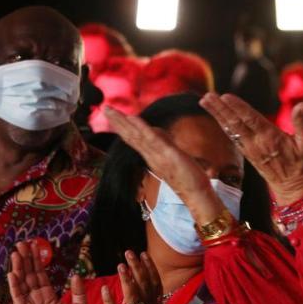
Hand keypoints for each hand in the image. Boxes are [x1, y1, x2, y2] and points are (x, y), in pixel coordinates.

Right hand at [6, 241, 86, 303]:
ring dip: (19, 268)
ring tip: (16, 252)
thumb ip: (78, 291)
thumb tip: (76, 275)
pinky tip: (12, 273)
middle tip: (22, 243)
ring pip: (22, 283)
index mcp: (49, 296)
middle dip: (26, 259)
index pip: (41, 275)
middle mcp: (37, 298)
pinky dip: (15, 286)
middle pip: (30, 275)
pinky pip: (18, 298)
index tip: (35, 246)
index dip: (37, 261)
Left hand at [100, 251, 163, 303]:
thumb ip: (148, 297)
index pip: (154, 281)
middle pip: (144, 284)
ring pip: (133, 296)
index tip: (143, 253)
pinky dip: (110, 301)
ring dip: (127, 280)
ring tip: (120, 266)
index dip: (150, 267)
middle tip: (129, 253)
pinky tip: (105, 290)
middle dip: (137, 267)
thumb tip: (142, 278)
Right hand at [104, 106, 223, 224]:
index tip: (112, 115)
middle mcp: (151, 156)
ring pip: (136, 137)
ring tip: (111, 110)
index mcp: (152, 156)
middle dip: (117, 122)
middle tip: (104, 108)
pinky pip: (153, 141)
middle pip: (130, 137)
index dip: (122, 127)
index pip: (134, 139)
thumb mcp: (173, 155)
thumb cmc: (188, 177)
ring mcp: (158, 157)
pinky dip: (142, 129)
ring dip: (123, 122)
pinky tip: (132, 118)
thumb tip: (156, 130)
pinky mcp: (168, 156)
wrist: (197, 195)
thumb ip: (164, 142)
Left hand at [200, 93, 302, 203]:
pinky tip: (215, 115)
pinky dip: (222, 124)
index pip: (251, 119)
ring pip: (230, 128)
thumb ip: (302, 123)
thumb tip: (302, 105)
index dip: (238, 108)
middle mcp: (256, 142)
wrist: (291, 186)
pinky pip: (232, 136)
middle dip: (220, 108)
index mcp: (270, 138)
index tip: (225, 96)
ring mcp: (249, 148)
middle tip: (207, 96)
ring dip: (217, 114)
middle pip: (235, 123)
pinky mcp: (246, 152)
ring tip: (204, 100)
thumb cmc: (301, 163)